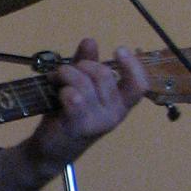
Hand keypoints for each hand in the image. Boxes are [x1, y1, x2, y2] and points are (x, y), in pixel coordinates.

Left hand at [25, 37, 147, 174]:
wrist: (51, 149)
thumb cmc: (69, 115)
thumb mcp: (81, 86)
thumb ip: (87, 64)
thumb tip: (90, 41)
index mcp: (121, 103)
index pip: (139, 84)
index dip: (133, 65)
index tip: (119, 49)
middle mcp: (115, 113)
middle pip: (103, 74)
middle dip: (80, 65)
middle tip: (63, 72)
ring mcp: (99, 121)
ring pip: (85, 82)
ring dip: (65, 74)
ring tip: (54, 79)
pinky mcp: (80, 126)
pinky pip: (75, 97)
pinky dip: (63, 88)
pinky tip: (57, 93)